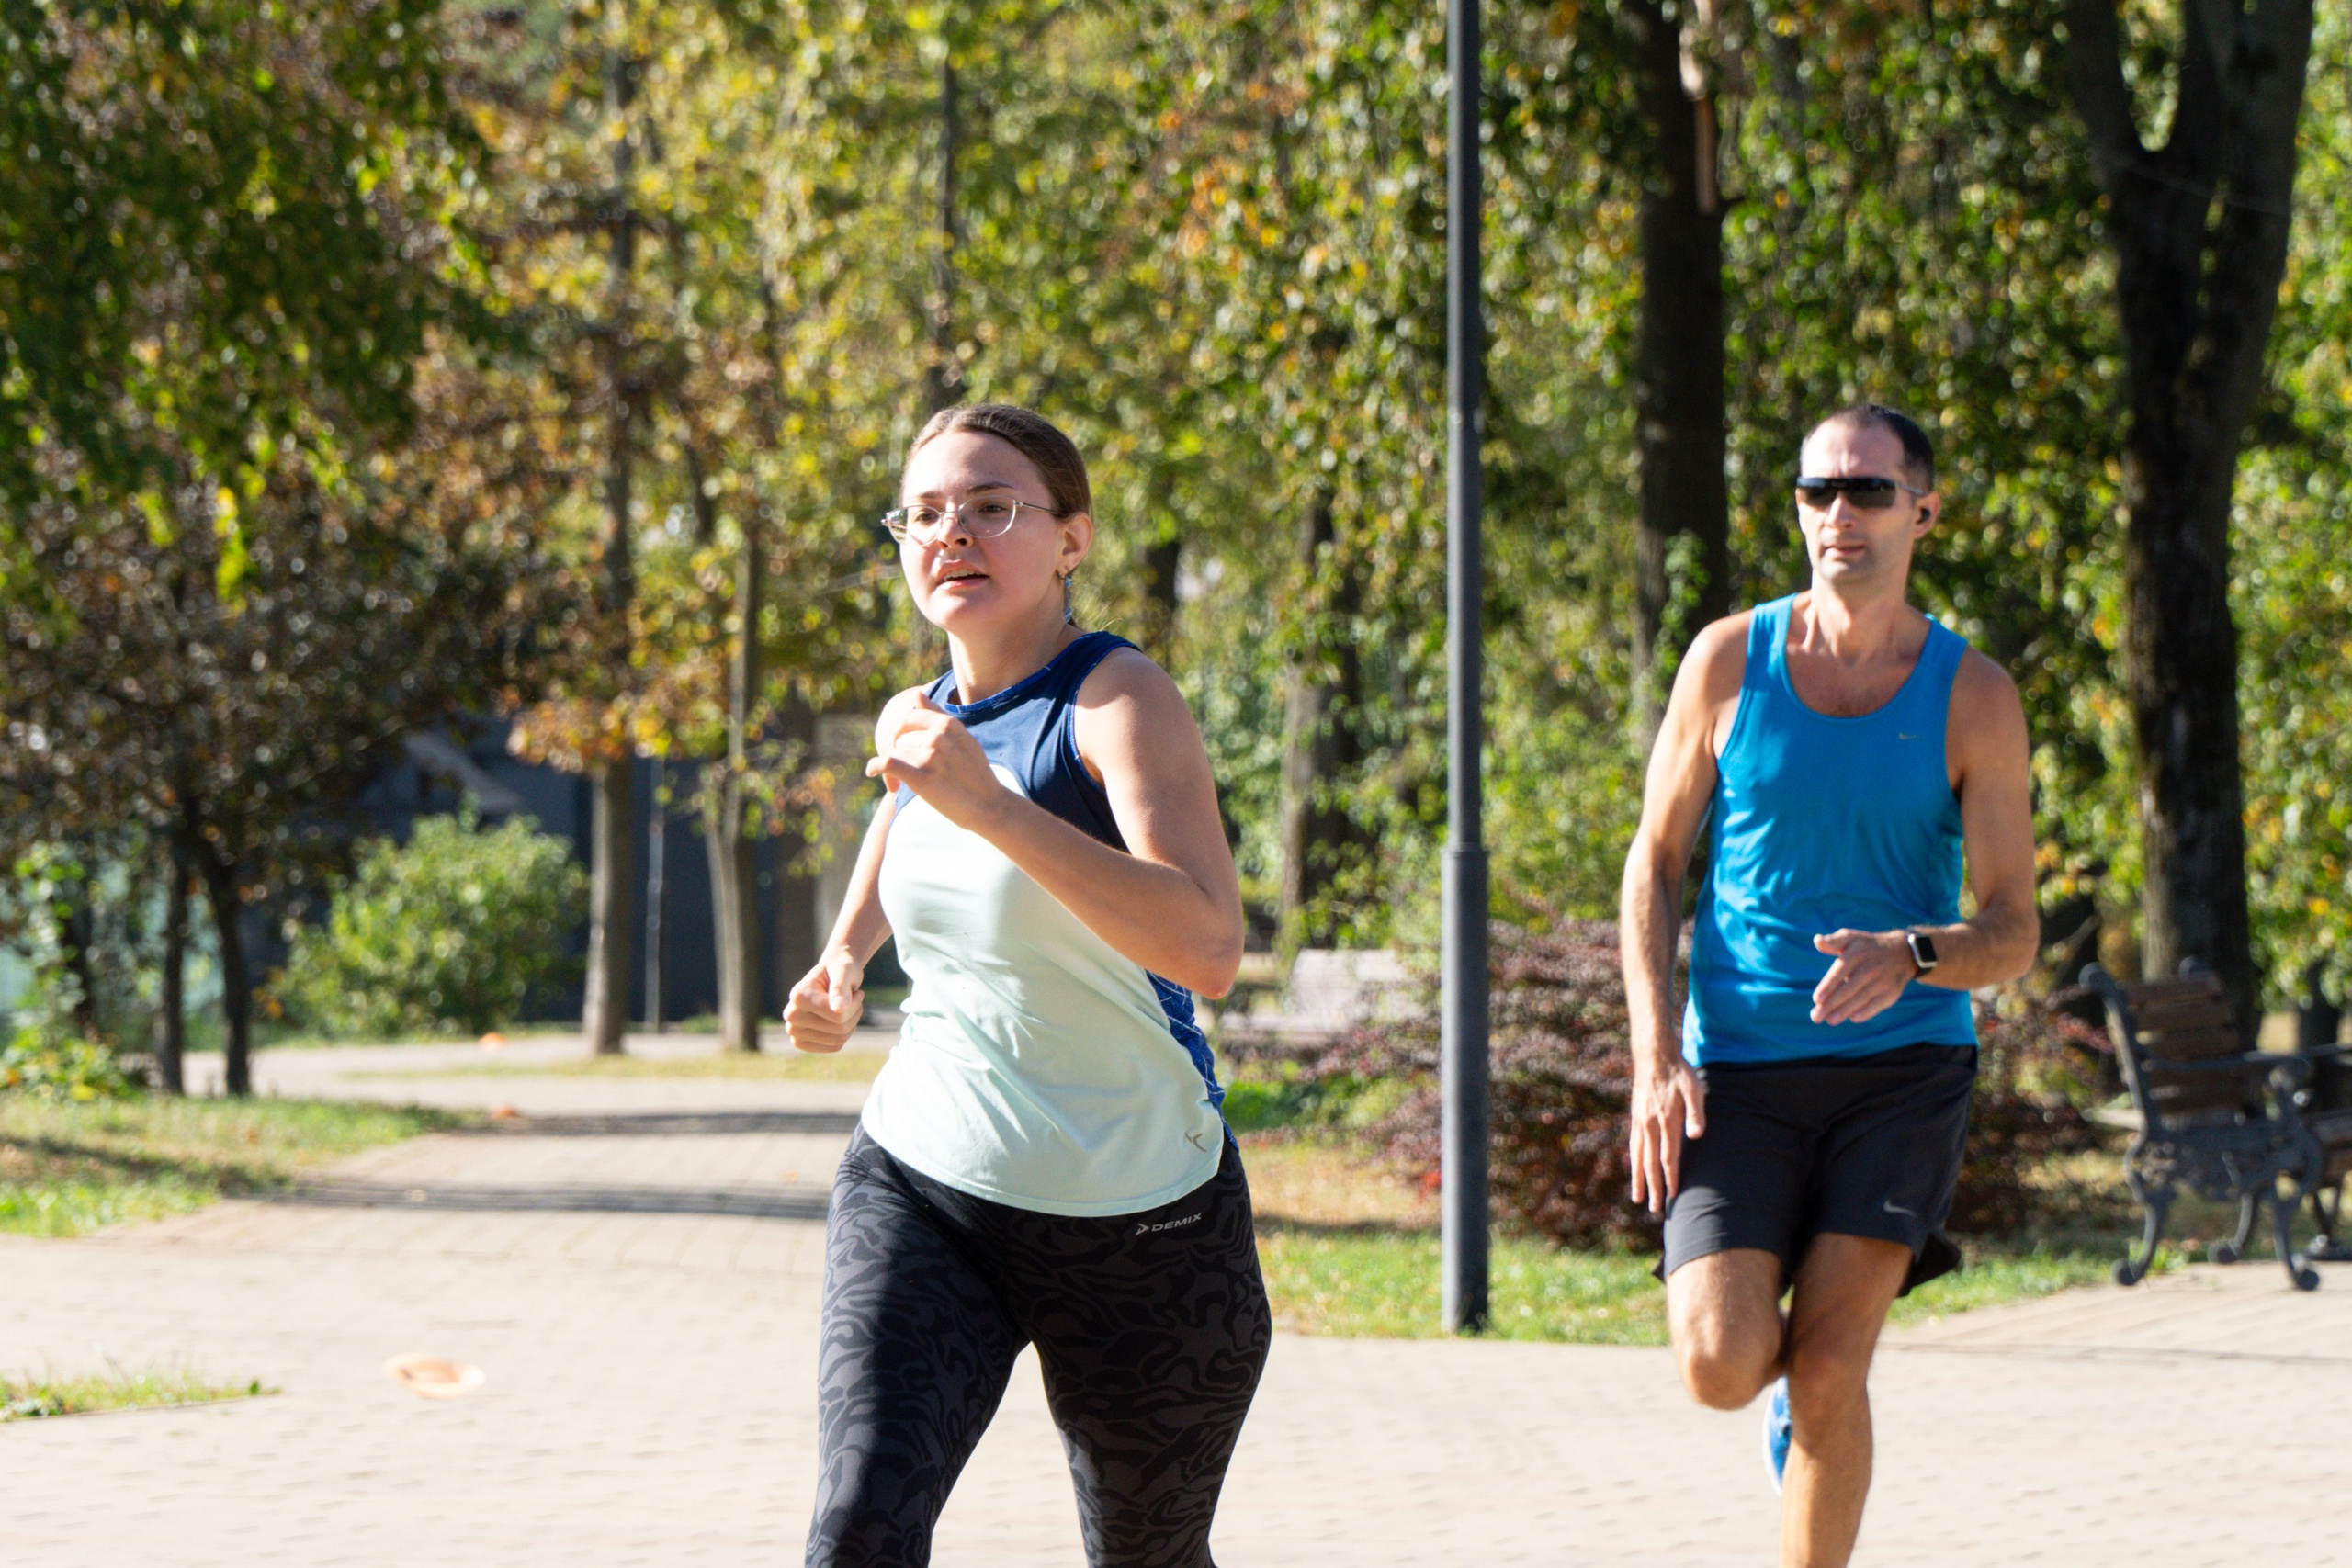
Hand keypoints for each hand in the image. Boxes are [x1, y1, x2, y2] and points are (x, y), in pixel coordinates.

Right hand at [783, 949, 864, 1053]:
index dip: (855, 1004)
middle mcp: (791, 1015)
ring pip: (839, 1039)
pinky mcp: (800, 1042)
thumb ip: (840, 987)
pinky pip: (835, 1046)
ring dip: (851, 1023)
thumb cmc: (840, 970)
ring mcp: (793, 1031)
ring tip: (847, 1007)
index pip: (837, 1015)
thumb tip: (839, 1008)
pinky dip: (845, 1034)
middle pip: (838, 1028)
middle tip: (854, 999)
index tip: (857, 992)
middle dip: (853, 1014)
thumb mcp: (844, 971)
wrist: (833, 976)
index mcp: (798, 996)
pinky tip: (841, 1020)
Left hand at [866, 689, 1009, 831]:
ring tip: (900, 784)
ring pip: (895, 753)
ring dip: (893, 769)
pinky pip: (888, 763)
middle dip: (897, 753)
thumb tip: (916, 694)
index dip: (900, 733)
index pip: (908, 719)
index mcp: (948, 723)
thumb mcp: (962, 738)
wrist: (988, 805)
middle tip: (900, 772)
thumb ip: (937, 715)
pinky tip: (871, 772)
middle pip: (900, 739)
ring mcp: (931, 756)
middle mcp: (939, 736)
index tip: (901, 747)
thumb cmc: (975, 773)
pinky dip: (875, 767)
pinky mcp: (922, 777)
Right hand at [1629, 1050, 1706, 1213]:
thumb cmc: (1679, 1072)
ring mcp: (1640, 1122)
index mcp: (1666, 1120)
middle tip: (1656, 1208)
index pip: (1668, 1157)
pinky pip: (1633, 1145)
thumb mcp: (1694, 1089)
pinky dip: (1634, 1162)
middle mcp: (1650, 1125)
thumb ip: (1696, 1113)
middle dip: (1654, 1187)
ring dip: (1639, 1179)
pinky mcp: (1636, 1117)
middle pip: (1651, 1163)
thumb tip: (1697, 1136)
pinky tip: (1634, 1170)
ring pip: (1638, 1157)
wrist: (1654, 1055)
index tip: (1672, 1196)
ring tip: (1638, 1198)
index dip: (1670, 1177)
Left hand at [1809, 929, 1920, 1024]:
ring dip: (1844, 1011)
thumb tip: (1817, 940)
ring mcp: (1881, 981)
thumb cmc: (1866, 947)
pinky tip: (1853, 1018)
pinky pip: (1876, 1005)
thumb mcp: (1851, 937)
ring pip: (1860, 999)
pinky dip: (1866, 1012)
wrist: (1902, 952)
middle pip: (1847, 990)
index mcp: (1856, 954)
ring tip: (1830, 1020)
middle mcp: (1869, 968)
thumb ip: (1833, 941)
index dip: (1827, 987)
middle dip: (1831, 1005)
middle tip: (1816, 1017)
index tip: (1816, 999)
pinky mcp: (1891, 993)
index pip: (1839, 973)